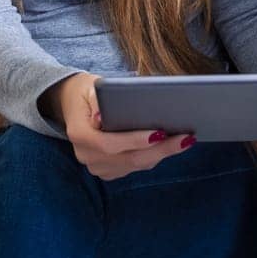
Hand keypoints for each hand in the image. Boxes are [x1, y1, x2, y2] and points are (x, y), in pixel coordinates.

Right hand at [44, 73, 194, 180]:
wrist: (71, 105)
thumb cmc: (85, 92)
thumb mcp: (89, 86)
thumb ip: (96, 98)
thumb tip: (102, 116)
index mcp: (79, 135)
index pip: (109, 144)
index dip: (134, 141)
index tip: (159, 132)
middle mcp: (86, 156)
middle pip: (128, 159)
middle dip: (160, 150)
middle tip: (185, 138)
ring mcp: (97, 167)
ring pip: (135, 165)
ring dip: (162, 154)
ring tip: (185, 140)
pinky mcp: (108, 171)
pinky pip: (134, 167)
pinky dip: (153, 157)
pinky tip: (171, 145)